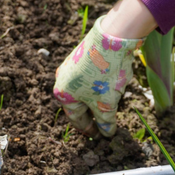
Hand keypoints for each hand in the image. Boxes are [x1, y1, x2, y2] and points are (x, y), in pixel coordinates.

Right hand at [53, 16, 144, 137]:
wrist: (112, 38)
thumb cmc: (104, 75)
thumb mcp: (106, 104)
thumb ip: (105, 122)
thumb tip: (107, 133)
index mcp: (63, 95)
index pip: (77, 119)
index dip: (90, 130)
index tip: (99, 136)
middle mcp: (62, 80)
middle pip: (79, 104)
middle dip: (93, 114)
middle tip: (105, 124)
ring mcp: (71, 66)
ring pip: (85, 90)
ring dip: (97, 99)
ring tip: (111, 105)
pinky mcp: (82, 56)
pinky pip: (89, 78)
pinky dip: (99, 86)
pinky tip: (112, 85)